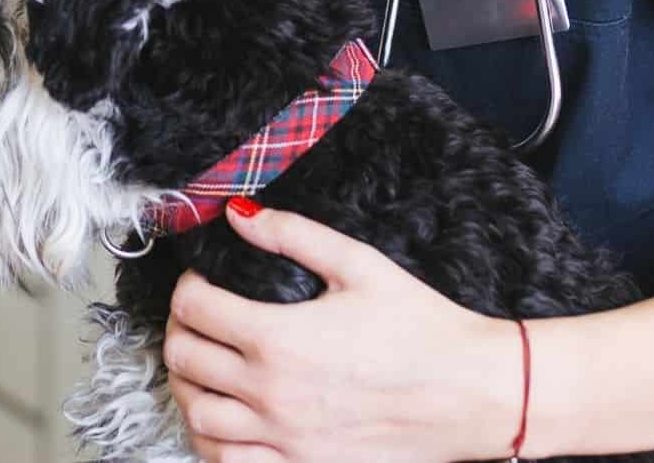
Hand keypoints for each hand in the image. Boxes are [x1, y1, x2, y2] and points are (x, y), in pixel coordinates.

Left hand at [164, 201, 523, 462]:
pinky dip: (212, 440)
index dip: (187, 287)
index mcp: (279, 338)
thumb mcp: (360, 265)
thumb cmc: (424, 329)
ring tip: (202, 367)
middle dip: (180, 330)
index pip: (194, 309)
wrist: (473, 394)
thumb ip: (292, 234)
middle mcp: (272, 393)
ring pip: (197, 416)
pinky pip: (230, 462)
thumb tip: (239, 214)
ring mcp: (285, 437)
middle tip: (196, 318)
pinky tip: (224, 418)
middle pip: (185, 360)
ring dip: (187, 387)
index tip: (202, 281)